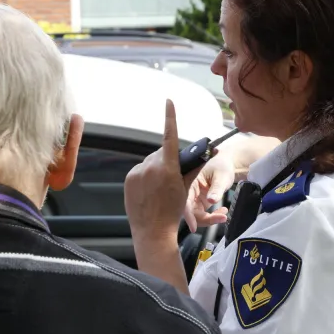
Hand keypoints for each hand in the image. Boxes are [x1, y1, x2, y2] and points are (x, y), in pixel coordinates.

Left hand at [124, 99, 186, 240]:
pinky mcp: (129, 178)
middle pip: (161, 152)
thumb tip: (204, 154)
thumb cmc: (172, 211)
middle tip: (171, 177)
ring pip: (150, 162)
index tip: (169, 102)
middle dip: (167, 159)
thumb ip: (191, 168)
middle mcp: (150, 166)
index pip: (169, 136)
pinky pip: (140, 170)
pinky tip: (149, 190)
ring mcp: (137, 172)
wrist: (152, 231)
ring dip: (156, 168)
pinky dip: (145, 176)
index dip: (170, 117)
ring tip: (159, 188)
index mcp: (167, 167)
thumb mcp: (185, 189)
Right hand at [182, 148, 233, 232]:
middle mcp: (188, 192)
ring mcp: (194, 198)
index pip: (185, 201)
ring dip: (210, 219)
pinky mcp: (199, 203)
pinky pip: (202, 215)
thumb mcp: (221, 176)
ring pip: (196, 216)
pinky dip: (213, 216)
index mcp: (189, 182)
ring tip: (224, 214)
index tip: (193, 227)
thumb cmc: (222, 166)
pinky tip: (222, 211)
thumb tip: (211, 200)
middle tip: (222, 217)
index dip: (188, 215)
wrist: (226, 164)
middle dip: (205, 219)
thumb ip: (216, 188)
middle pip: (190, 212)